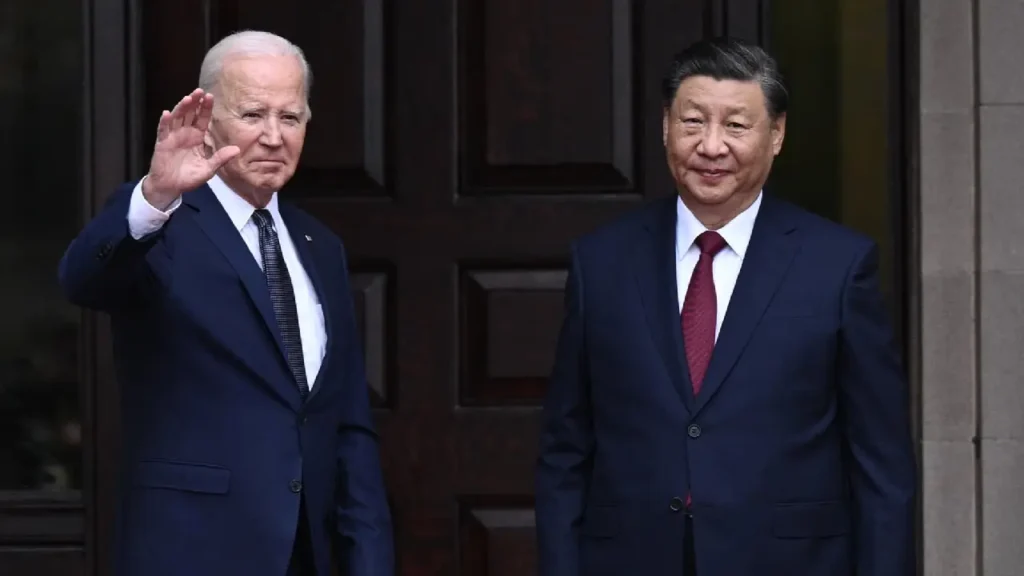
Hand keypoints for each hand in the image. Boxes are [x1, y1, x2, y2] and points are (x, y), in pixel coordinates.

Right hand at [142, 88, 240, 209]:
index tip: (210, 96)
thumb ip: (220, 158)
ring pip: (177, 118)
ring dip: (181, 108)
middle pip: (190, 114)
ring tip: (188, 98)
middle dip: (195, 102)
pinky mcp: (162, 143)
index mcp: (197, 137)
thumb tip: (237, 150)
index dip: (205, 108)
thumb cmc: (189, 178)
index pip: (202, 119)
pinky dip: (164, 122)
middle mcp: (185, 134)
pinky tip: (167, 114)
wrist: (170, 187)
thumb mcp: (208, 169)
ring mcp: (173, 137)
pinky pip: (163, 130)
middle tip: (200, 91)